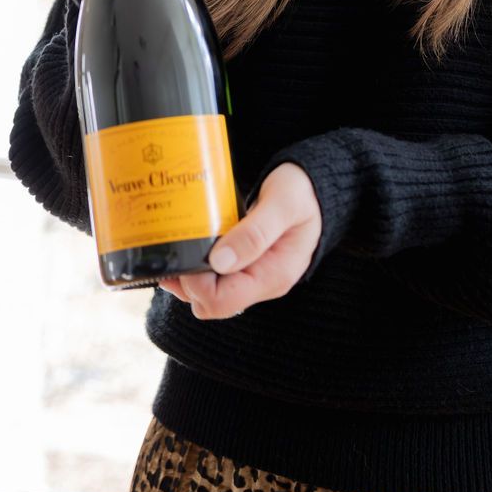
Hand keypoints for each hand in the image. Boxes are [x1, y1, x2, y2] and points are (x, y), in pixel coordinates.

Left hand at [157, 163, 321, 317]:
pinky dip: (196, 266)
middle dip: (187, 282)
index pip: (222, 301)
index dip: (197, 283)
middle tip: (177, 248)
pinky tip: (188, 246)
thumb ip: (255, 233)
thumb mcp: (283, 205)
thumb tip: (220, 262)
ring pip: (207, 294)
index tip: (187, 253)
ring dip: (188, 275)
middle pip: (210, 303)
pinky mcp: (244, 266)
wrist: (314, 188)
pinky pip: (213, 278)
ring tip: (177, 246)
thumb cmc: (302, 193)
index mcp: (273, 276)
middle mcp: (261, 283)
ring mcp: (252, 276)